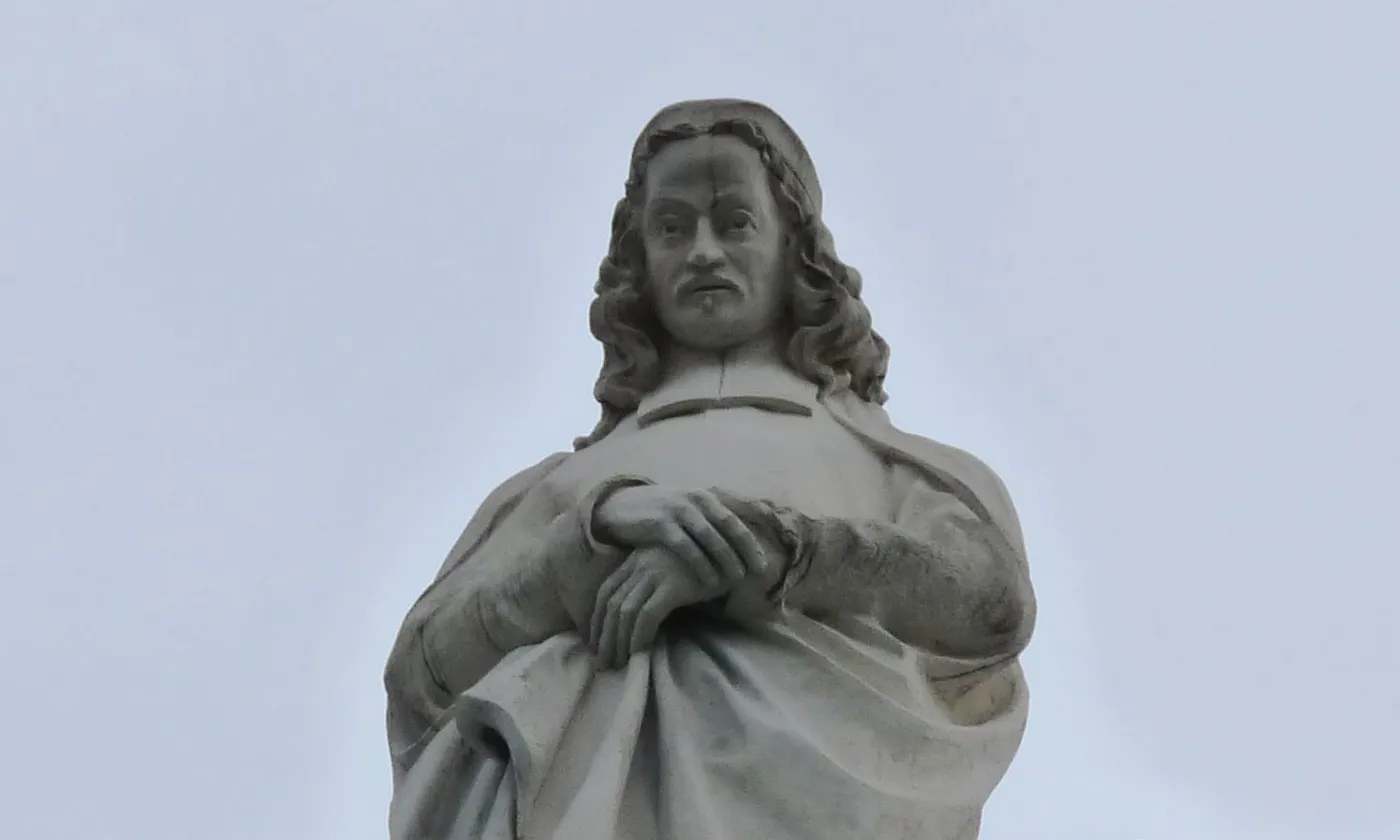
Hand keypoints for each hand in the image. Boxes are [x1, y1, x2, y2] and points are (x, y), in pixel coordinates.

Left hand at [588, 545, 721, 668]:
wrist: (735, 554)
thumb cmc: (705, 567)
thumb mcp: (669, 570)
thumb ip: (649, 585)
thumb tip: (631, 619)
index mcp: (636, 558)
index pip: (606, 592)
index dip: (596, 620)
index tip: (595, 643)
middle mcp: (641, 563)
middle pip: (611, 604)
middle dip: (603, 636)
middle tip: (601, 662)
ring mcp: (656, 573)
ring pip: (625, 612)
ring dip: (618, 642)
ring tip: (617, 664)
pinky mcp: (673, 585)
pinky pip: (647, 616)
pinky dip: (638, 637)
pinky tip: (638, 653)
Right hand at [594, 485, 768, 588]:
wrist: (621, 506)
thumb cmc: (661, 514)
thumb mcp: (687, 510)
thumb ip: (710, 520)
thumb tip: (738, 543)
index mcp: (705, 496)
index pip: (736, 518)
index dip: (751, 540)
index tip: (763, 562)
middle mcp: (695, 499)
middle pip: (729, 526)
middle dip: (746, 550)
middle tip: (759, 572)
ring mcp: (678, 510)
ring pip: (710, 537)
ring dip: (727, 559)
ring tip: (738, 579)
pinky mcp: (660, 524)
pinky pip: (686, 547)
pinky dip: (701, 565)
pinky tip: (710, 582)